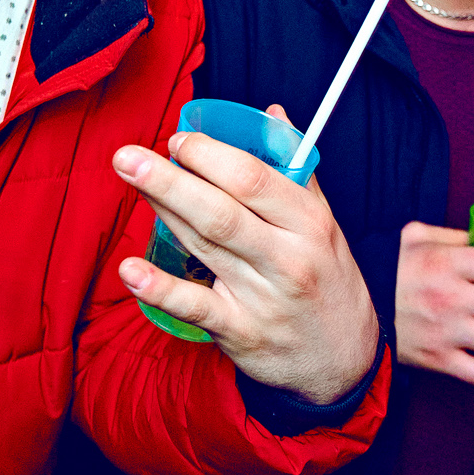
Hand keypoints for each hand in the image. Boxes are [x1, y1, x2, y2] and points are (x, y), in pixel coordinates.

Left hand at [112, 108, 379, 405]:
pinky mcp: (240, 332)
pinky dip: (161, 289)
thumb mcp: (325, 222)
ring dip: (162, 209)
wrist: (344, 359)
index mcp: (309, 222)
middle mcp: (288, 257)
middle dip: (172, 178)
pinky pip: (196, 307)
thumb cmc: (328, 280)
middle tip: (130, 155)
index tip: (179, 140)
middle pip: (222, 210)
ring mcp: (263, 297)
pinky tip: (130, 270)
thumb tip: (271, 114)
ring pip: (204, 245)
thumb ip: (295, 169)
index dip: (210, 155)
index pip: (254, 179)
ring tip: (129, 179)